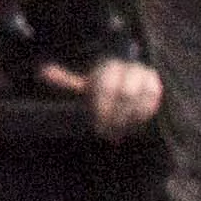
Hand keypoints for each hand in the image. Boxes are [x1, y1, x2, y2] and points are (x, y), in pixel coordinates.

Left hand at [41, 56, 164, 138]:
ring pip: (142, 98)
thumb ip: (66, 82)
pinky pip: (154, 101)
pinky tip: (133, 127)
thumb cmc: (101, 93)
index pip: (106, 87)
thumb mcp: (82, 89)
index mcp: (108, 67)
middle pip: (126, 93)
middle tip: (108, 134)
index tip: (96, 126)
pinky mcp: (157, 87)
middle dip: (116, 116)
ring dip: (131, 118)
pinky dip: (144, 116)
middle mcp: (129, 67)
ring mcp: (146, 76)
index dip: (101, 108)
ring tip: (120, 132)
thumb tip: (43, 72)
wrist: (126, 96)